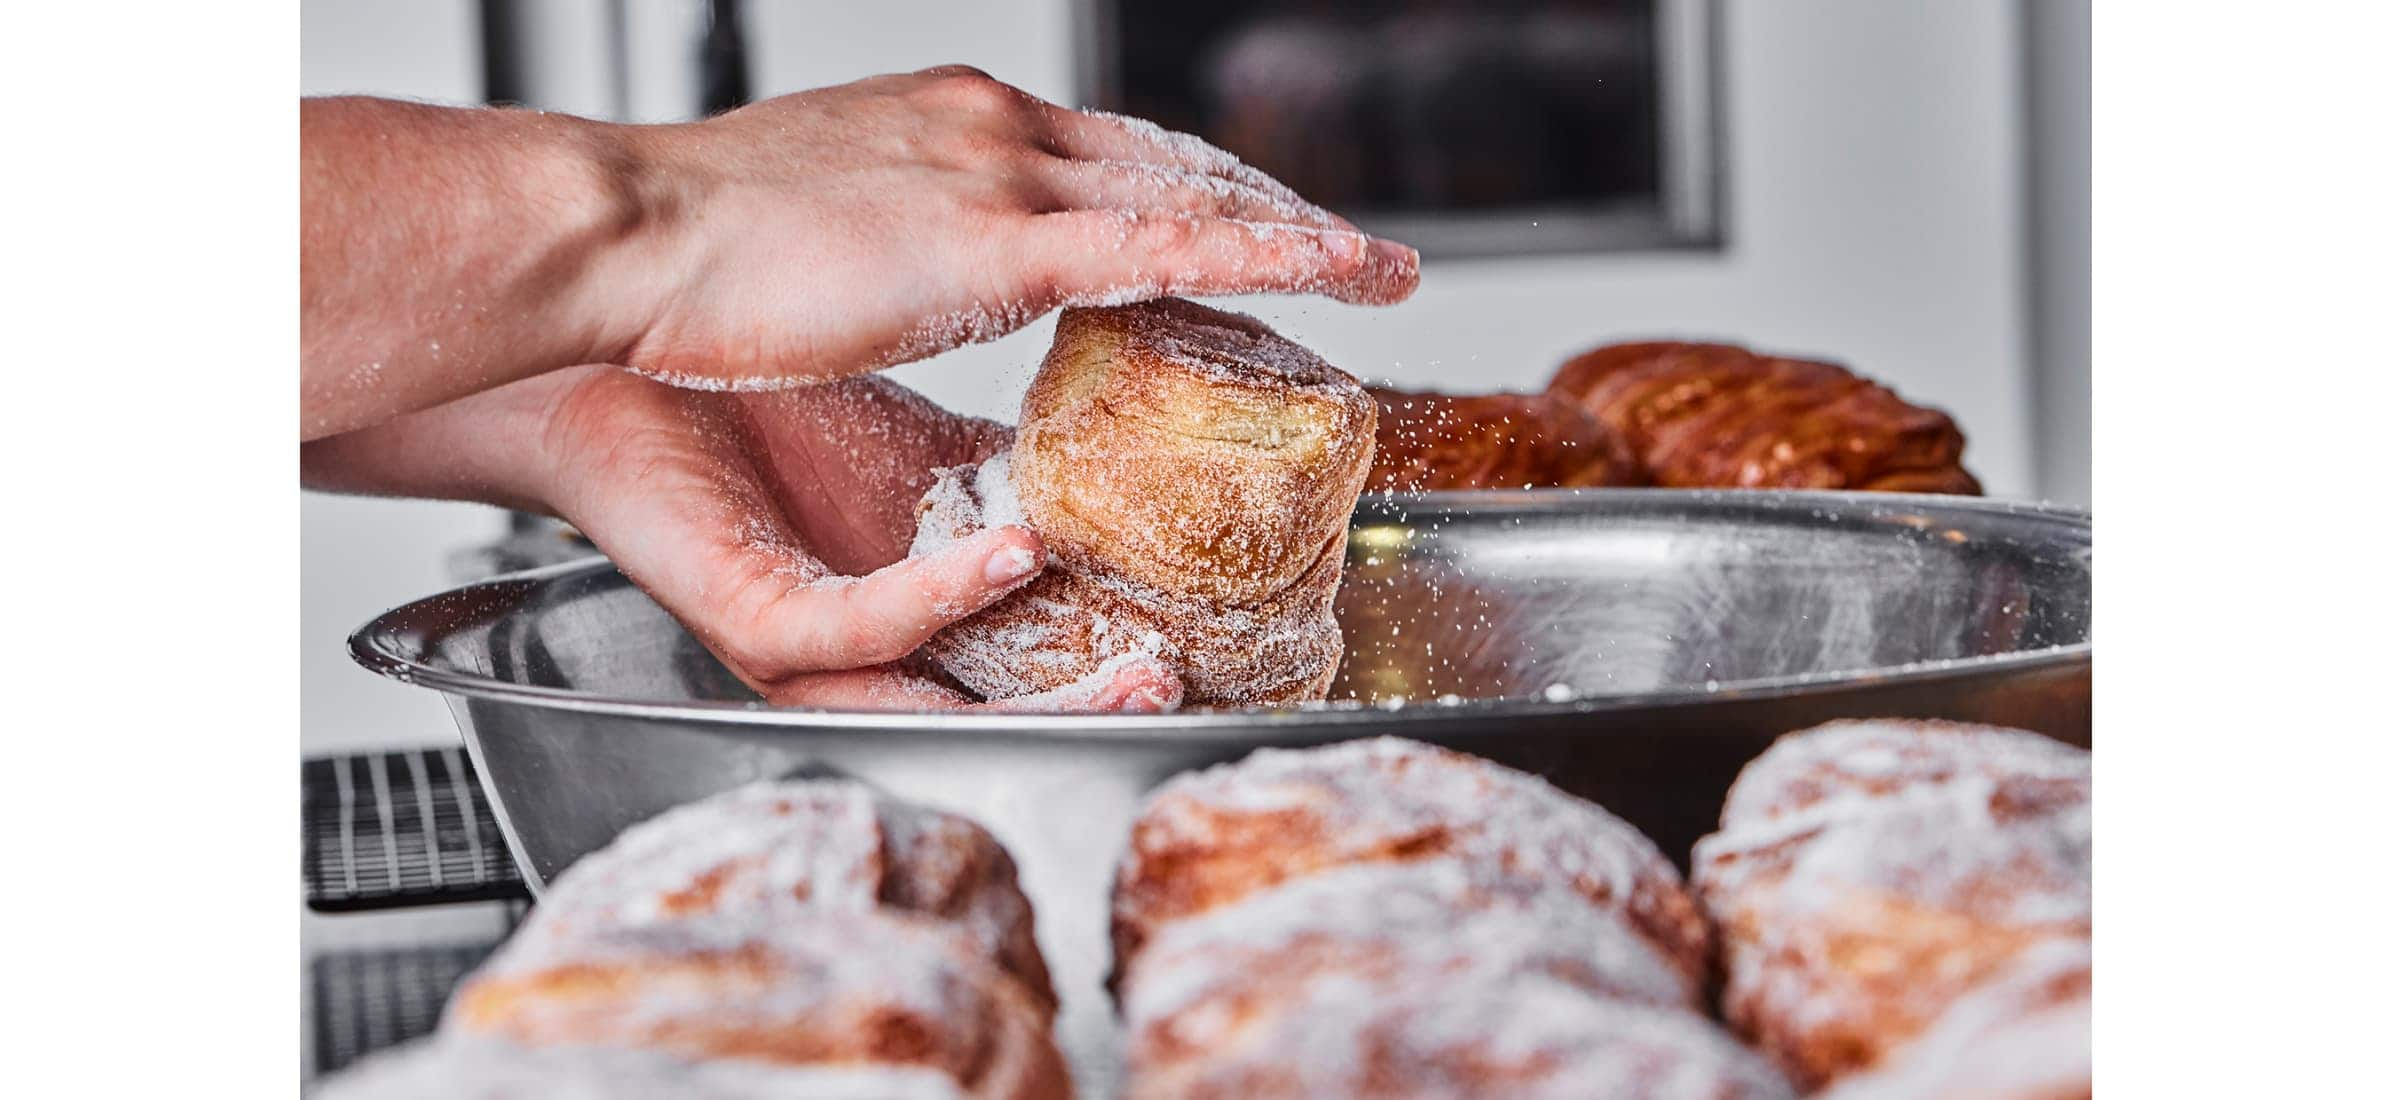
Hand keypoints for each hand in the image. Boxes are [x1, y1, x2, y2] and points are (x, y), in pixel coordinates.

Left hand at [303, 366, 1182, 711]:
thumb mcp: (911, 441)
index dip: (1115, 660)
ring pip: (934, 702)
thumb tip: (1119, 441)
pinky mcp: (752, 611)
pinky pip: (857, 626)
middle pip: (996, 713)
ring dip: (1045, 693)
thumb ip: (1005, 467)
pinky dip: (940, 596)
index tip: (1218, 643)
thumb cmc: (756, 401)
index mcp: (907, 609)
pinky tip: (1013, 552)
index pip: (1027, 660)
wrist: (626, 349)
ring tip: (1137, 662)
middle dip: (1097, 709)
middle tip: (1191, 687)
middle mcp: (858, 650)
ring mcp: (805, 643)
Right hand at [609, 65, 1420, 388]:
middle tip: (1349, 246)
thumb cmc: (685, 248)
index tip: (1240, 214)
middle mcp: (993, 125)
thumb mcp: (817, 222)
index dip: (1188, 187)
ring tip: (1379, 272)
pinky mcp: (1000, 240)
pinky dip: (1267, 257)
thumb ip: (897, 237)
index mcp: (950, 122)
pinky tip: (1336, 276)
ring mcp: (1003, 172)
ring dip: (1298, 230)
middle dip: (1267, 202)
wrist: (622, 231)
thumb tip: (919, 272)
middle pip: (1170, 161)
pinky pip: (1170, 248)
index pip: (1106, 151)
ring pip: (1192, 193)